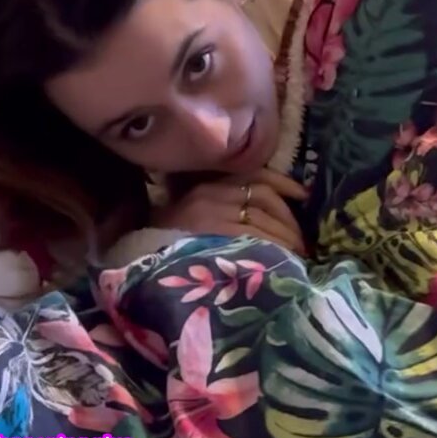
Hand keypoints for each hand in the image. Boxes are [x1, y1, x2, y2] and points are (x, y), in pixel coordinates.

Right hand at [153, 168, 307, 255]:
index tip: (302, 196)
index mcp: (208, 182)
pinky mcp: (211, 234)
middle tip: (302, 242)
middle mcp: (210, 191)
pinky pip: (254, 237)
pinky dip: (274, 248)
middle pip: (263, 197)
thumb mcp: (191, 211)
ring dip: (286, 237)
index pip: (255, 174)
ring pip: (262, 218)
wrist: (134, 263)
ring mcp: (209, 212)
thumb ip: (221, 203)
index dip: (284, 184)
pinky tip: (282, 261)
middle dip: (288, 220)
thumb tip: (263, 212)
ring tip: (297, 257)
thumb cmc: (166, 241)